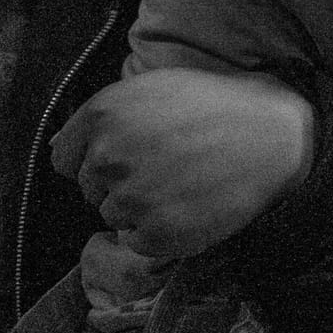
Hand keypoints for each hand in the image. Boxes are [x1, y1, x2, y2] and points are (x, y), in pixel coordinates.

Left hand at [51, 67, 315, 257]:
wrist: (275, 135)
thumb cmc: (216, 107)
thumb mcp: (154, 90)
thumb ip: (102, 116)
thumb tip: (57, 150)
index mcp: (103, 114)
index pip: (63, 159)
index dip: (96, 159)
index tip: (134, 154)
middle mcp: (108, 155)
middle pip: (89, 189)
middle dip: (121, 182)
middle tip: (171, 165)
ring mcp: (132, 197)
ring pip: (113, 216)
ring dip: (142, 208)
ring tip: (186, 184)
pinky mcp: (156, 233)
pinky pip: (137, 242)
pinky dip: (160, 232)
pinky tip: (191, 206)